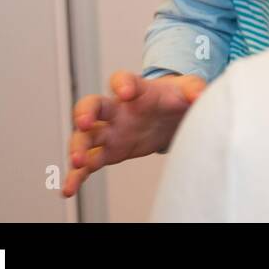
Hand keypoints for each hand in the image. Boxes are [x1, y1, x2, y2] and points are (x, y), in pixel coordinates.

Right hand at [61, 70, 205, 196]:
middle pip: (92, 106)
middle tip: (84, 122)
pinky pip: (89, 163)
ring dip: (77, 147)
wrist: (170, 114)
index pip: (122, 79)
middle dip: (85, 112)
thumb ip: (194, 90)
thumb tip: (200, 96)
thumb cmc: (175, 97)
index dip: (122, 83)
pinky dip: (77, 176)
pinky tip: (68, 189)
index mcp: (137, 90)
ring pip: (85, 137)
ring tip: (77, 161)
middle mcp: (117, 110)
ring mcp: (110, 131)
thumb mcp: (188, 89)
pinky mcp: (109, 151)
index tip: (125, 91)